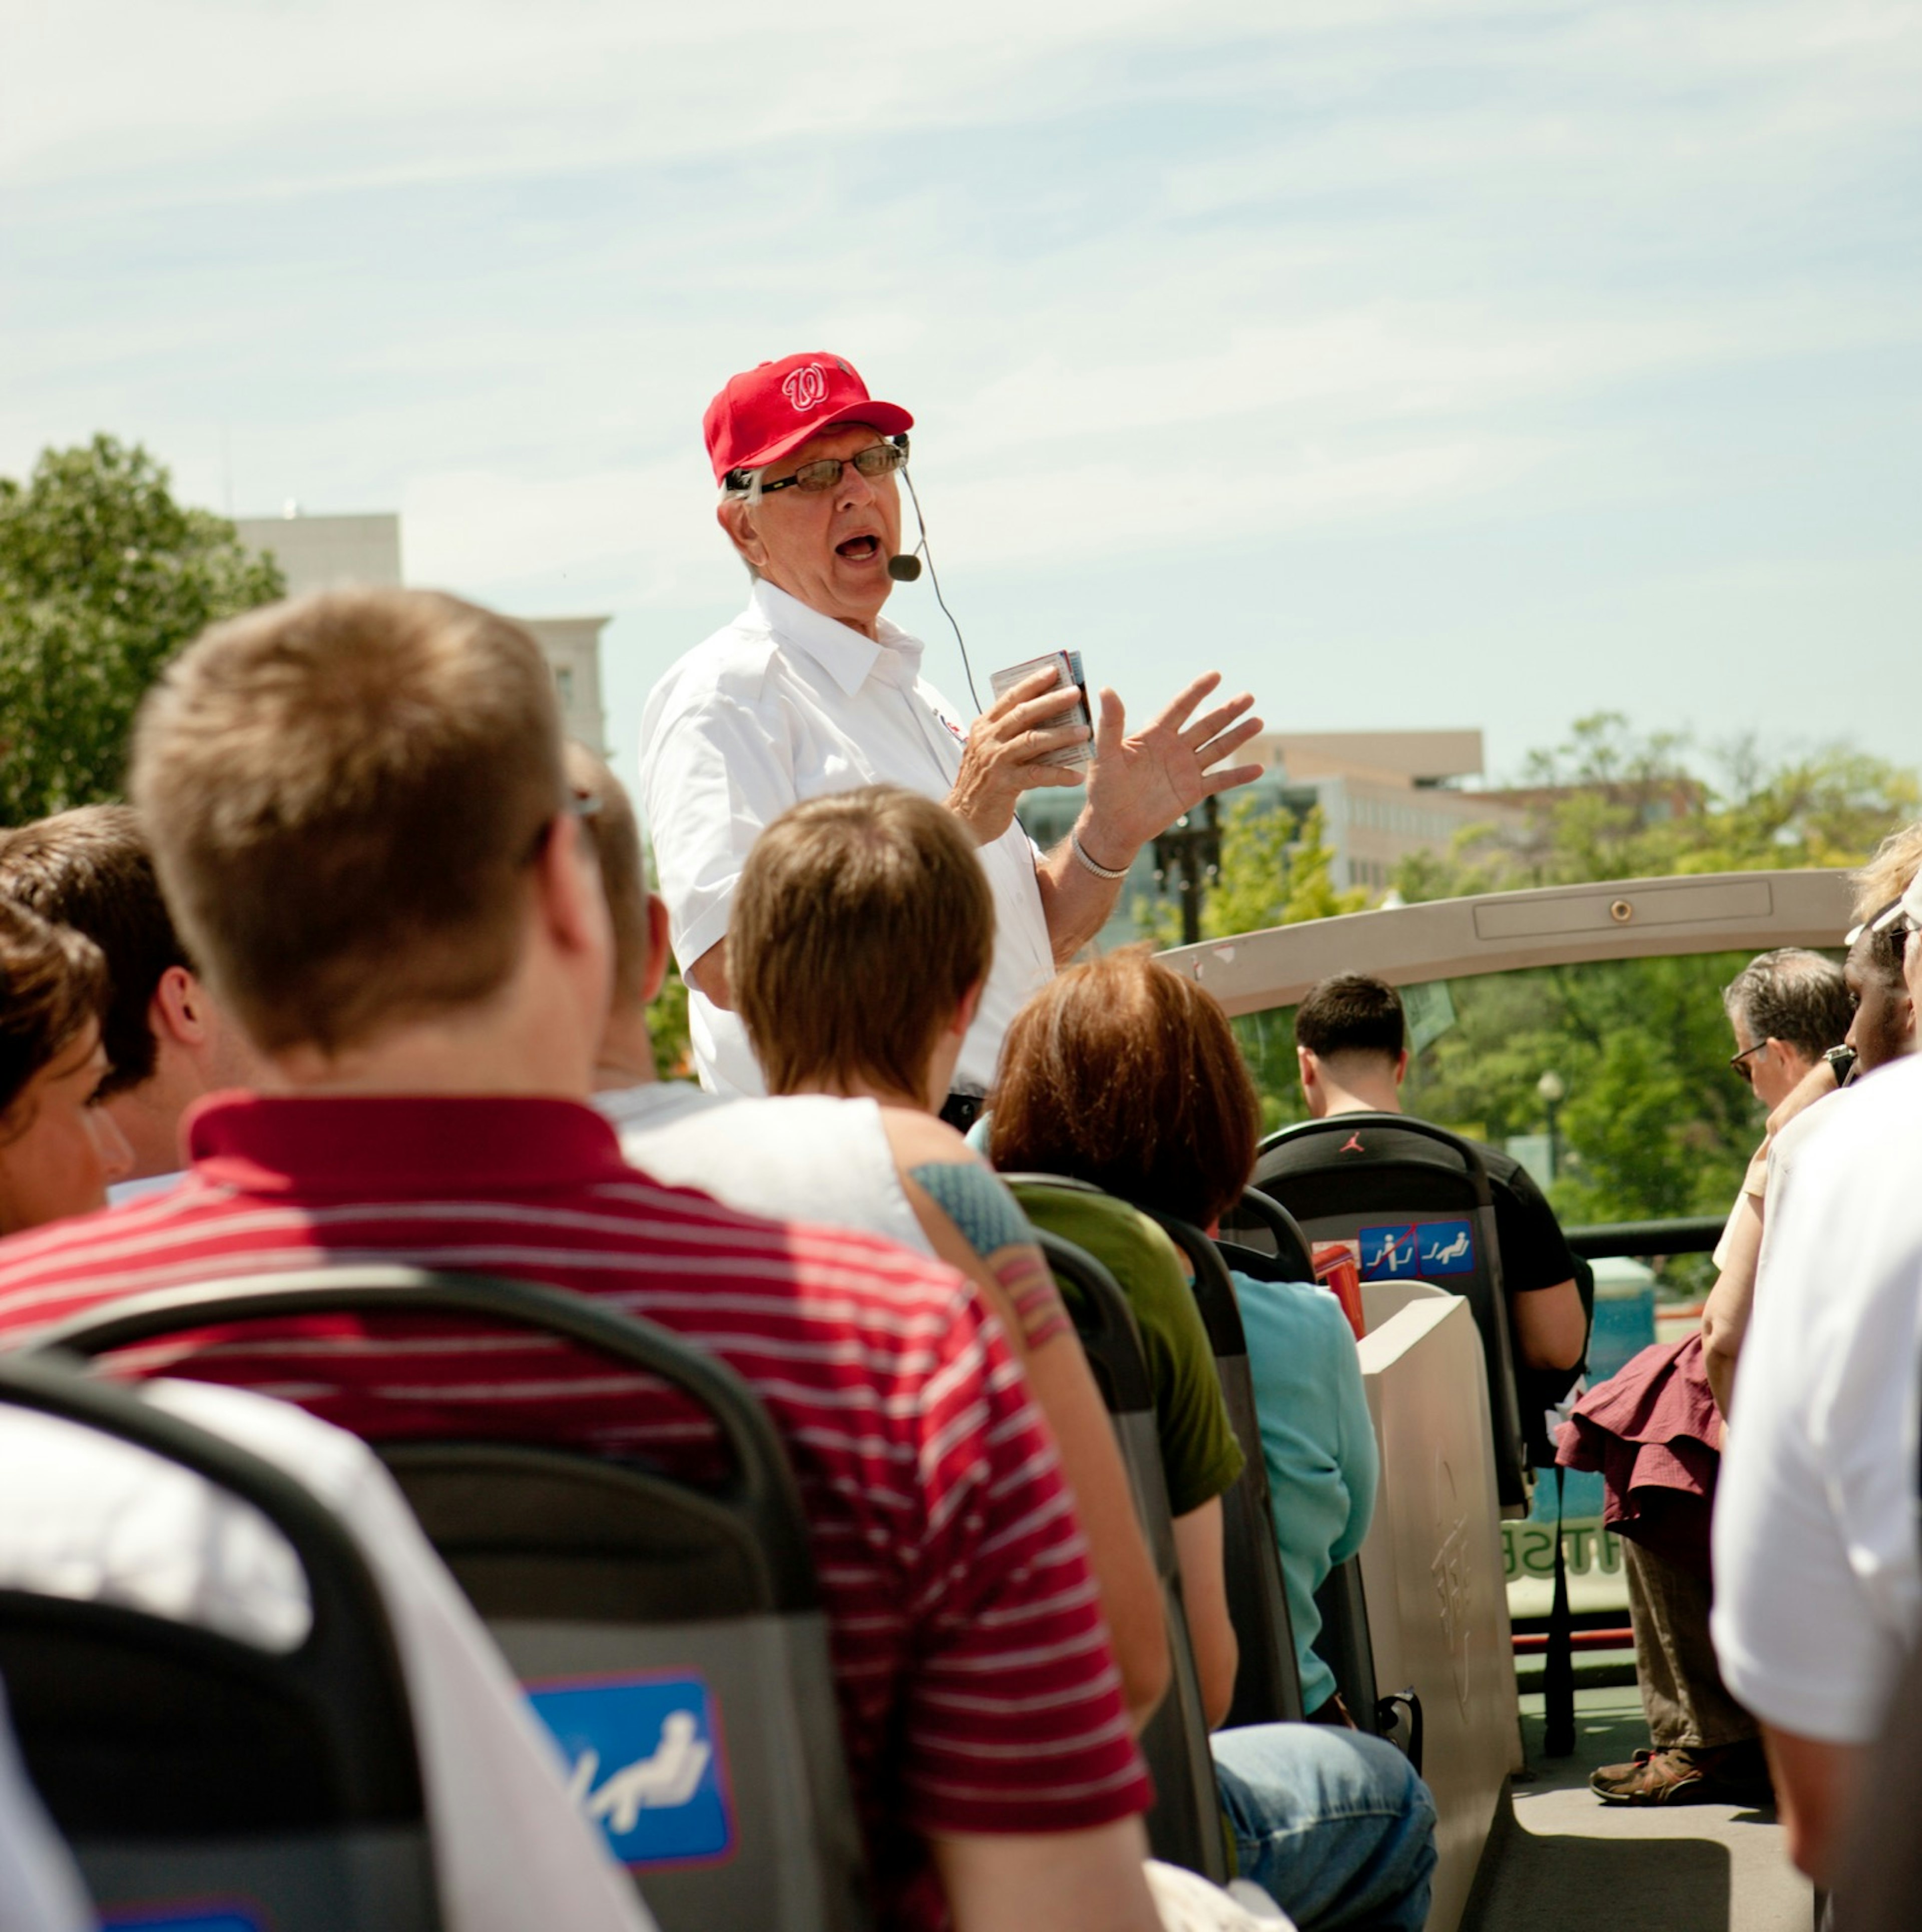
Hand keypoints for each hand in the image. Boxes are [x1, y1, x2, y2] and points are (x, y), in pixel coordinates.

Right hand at [945, 665, 1092, 843]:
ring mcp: (994, 761)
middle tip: (1076, 693)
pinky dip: (1058, 774)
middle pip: (1023, 714)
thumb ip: (1009, 734)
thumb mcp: (990, 751)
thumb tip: (1044, 716)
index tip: (1054, 671)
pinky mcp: (1003, 784)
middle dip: (1051, 701)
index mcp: (984, 727)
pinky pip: (1036, 775)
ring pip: (1032, 740)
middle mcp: (987, 739)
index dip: (1032, 683)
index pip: (1010, 698)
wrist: (962, 819)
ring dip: (1061, 735)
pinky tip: (1077, 776)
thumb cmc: (983, 783)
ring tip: (1085, 731)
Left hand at [1081, 672, 1262, 865]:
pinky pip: (1220, 782)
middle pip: (1206, 725)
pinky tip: (1258, 769)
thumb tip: (1106, 689)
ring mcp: (1186, 770)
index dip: (1197, 691)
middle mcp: (1174, 748)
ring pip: (1217, 748)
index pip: (1180, 707)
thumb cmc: (1104, 789)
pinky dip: (1239, 776)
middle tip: (1248, 696)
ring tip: (1257, 721)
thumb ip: (1111, 724)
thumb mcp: (1106, 754)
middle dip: (1227, 711)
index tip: (1215, 675)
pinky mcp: (1192, 792)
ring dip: (1238, 736)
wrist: (1113, 825)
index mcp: (1155, 735)